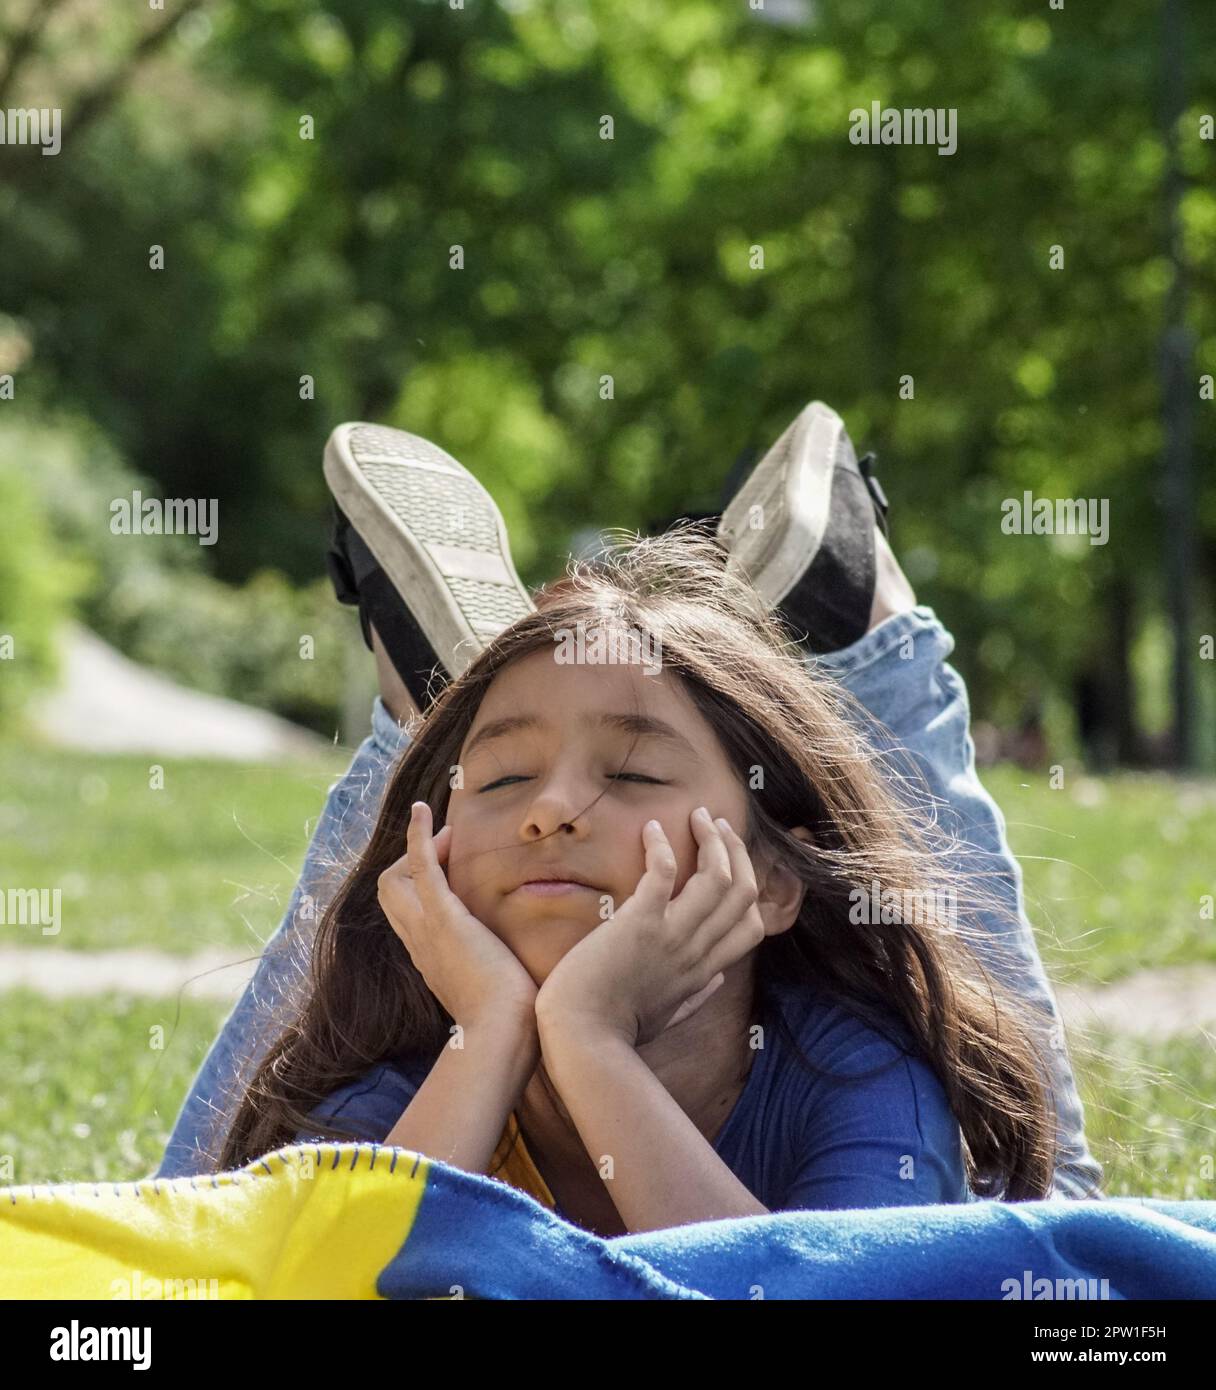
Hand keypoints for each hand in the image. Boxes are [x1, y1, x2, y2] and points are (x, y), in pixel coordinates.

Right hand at [377, 801, 538, 1024]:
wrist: (503, 1036)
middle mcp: (419, 943)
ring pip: (395, 879)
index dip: (421, 889)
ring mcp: (427, 928)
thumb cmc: (510, 1025)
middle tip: (451, 850)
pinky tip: (421, 810)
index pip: (407, 916)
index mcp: (431, 960)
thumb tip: (518, 985)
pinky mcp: (444, 916)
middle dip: (412, 864)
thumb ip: (495, 982)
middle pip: (390, 894)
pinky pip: (420, 866)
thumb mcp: (494, 996)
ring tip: (449, 833)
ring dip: (419, 849)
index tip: (454, 875)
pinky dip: (418, 835)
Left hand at [534, 807, 765, 1047]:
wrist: (581, 1039)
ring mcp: (671, 937)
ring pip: (716, 877)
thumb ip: (695, 999)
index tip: (732, 863)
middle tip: (717, 825)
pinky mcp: (639, 924)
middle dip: (736, 851)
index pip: (752, 926)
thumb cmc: (615, 1032)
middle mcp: (696, 952)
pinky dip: (661, 846)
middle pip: (742, 891)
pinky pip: (663, 873)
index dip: (749, 888)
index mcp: (703, 973)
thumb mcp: (665, 1018)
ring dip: (711, 840)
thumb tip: (715, 982)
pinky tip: (651, 829)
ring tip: (697, 816)